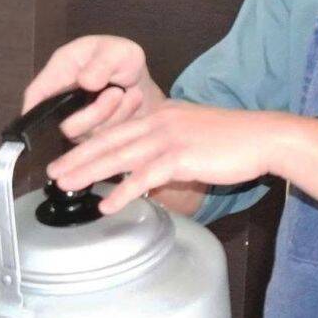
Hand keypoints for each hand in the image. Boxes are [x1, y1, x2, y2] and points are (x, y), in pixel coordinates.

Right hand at [22, 35, 165, 140]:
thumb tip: (85, 82)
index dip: (35, 110)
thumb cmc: (123, 61)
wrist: (141, 83)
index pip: (35, 96)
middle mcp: (62, 102)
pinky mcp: (92, 138)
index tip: (50, 118)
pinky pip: (105, 141)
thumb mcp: (118, 52)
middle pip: (64, 125)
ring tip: (128, 93)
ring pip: (88, 136)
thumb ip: (102, 63)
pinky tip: (131, 102)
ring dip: (114, 115)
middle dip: (95, 113)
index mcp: (59, 73)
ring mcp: (77, 123)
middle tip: (117, 93)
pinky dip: (122, 123)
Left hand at [48, 102, 285, 214]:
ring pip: (118, 156)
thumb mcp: (194, 134)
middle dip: (78, 158)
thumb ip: (170, 145)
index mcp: (161, 114)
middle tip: (54, 173)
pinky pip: (143, 176)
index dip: (90, 144)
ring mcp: (168, 138)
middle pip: (109, 141)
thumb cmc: (234, 141)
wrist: (263, 137)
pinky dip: (122, 191)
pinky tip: (107, 204)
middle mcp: (159, 121)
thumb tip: (151, 168)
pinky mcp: (180, 156)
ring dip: (88, 173)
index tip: (69, 157)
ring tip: (66, 186)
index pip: (117, 129)